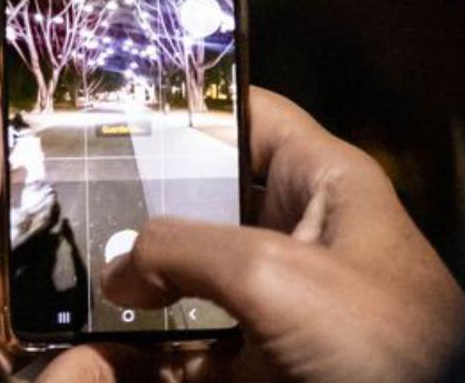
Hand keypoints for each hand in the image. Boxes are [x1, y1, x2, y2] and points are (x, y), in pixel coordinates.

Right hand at [101, 87, 464, 382]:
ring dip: (144, 288)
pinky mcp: (276, 364)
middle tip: (82, 209)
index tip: (116, 113)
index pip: (246, 116)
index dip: (188, 108)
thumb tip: (118, 268)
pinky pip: (204, 349)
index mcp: (322, 180)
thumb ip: (184, 251)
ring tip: (85, 284)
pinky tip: (109, 352)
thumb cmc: (383, 342)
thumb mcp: (274, 275)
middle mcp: (303, 231)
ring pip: (198, 280)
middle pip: (208, 203)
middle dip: (146, 210)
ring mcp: (288, 303)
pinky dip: (160, 355)